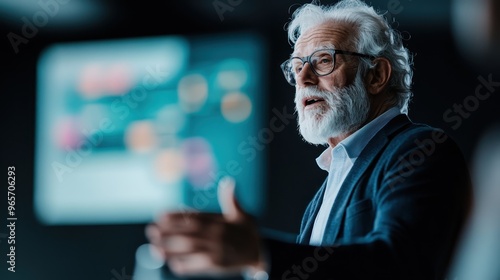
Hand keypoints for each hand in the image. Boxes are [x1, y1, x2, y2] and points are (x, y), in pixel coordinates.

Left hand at [145, 176, 265, 276]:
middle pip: (188, 233)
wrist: (260, 254)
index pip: (194, 217)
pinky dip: (183, 265)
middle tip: (150, 230)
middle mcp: (216, 235)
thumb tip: (229, 181)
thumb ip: (232, 200)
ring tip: (154, 248)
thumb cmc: (248, 232)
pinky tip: (171, 263)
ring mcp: (215, 251)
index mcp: (219, 222)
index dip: (176, 216)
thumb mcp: (243, 214)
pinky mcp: (215, 266)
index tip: (160, 215)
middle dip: (168, 232)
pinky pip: (195, 266)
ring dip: (170, 249)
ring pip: (188, 250)